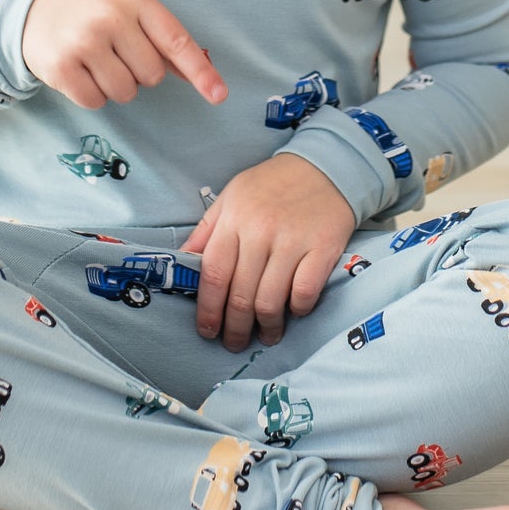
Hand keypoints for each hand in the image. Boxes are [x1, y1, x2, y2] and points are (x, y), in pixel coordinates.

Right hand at [22, 0, 227, 109]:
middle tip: (114, 52)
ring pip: (125, 93)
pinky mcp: (62, 67)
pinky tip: (78, 71)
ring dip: (114, 85)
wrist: (30, 7)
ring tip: (94, 60)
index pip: (176, 41)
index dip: (200, 71)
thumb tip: (200, 75)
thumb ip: (162, 39)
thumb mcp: (127, 7)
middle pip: (152, 76)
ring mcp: (84, 42)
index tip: (219, 95)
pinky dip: (91, 94)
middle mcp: (111, 18)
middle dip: (138, 72)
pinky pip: (96, 101)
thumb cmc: (90, 8)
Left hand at [179, 154, 355, 351]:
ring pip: (271, 300)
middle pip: (241, 295)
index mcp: (234, 219)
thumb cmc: (272, 185)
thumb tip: (183, 261)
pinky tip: (294, 312)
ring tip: (267, 335)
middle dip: (235, 328)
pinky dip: (298, 310)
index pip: (213, 274)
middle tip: (235, 343)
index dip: (208, 309)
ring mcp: (293, 240)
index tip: (207, 331)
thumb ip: (206, 231)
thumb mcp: (232, 197)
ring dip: (267, 327)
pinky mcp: (323, 247)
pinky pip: (305, 292)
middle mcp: (260, 231)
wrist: (325, 167)